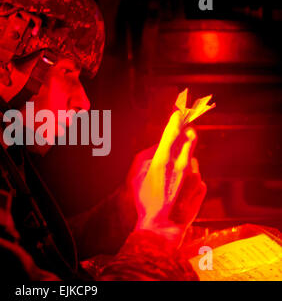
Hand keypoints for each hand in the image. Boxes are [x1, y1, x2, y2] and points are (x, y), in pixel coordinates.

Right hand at [127, 110, 206, 247]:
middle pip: (190, 138)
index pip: (172, 131)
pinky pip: (196, 175)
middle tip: (185, 129)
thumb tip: (157, 147)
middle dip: (188, 131)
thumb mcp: (134, 176)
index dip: (176, 118)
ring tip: (173, 177)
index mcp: (163, 159)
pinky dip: (189, 177)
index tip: (178, 110)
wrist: (162, 225)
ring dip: (185, 160)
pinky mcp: (201, 187)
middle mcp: (181, 164)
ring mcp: (194, 176)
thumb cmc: (144, 201)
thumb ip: (144, 156)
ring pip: (192, 159)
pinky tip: (179, 189)